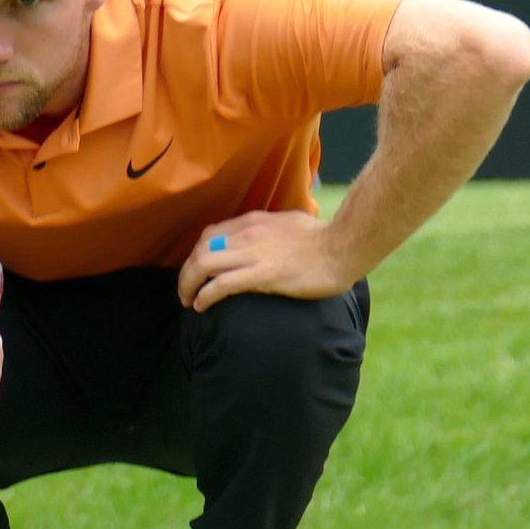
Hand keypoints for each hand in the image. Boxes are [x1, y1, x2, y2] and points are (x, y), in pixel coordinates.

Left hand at [176, 211, 357, 311]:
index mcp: (253, 222)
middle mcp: (248, 233)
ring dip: (189, 284)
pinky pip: (222, 284)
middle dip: (187, 272)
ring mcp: (254, 253)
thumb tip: (271, 235)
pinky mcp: (263, 274)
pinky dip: (206, 295)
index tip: (197, 271)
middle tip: (186, 291)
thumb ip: (273, 228)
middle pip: (201, 249)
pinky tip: (202, 306)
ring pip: (204, 265)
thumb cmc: (323, 239)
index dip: (197, 253)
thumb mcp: (291, 222)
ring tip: (189, 301)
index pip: (211, 233)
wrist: (343, 247)